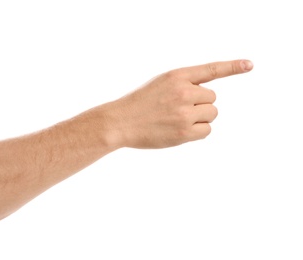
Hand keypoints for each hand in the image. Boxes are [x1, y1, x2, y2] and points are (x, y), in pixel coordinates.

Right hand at [107, 59, 252, 148]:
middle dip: (201, 104)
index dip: (232, 67)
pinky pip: (206, 130)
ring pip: (211, 114)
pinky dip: (198, 131)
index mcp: (177, 76)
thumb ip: (184, 84)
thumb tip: (206, 96)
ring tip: (178, 120)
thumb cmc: (140, 104)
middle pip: (212, 98)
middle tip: (180, 109)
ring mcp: (184, 112)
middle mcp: (183, 92)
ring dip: (200, 118)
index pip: (210, 70)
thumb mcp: (161, 83)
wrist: (121, 122)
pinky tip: (180, 130)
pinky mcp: (184, 132)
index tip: (249, 65)